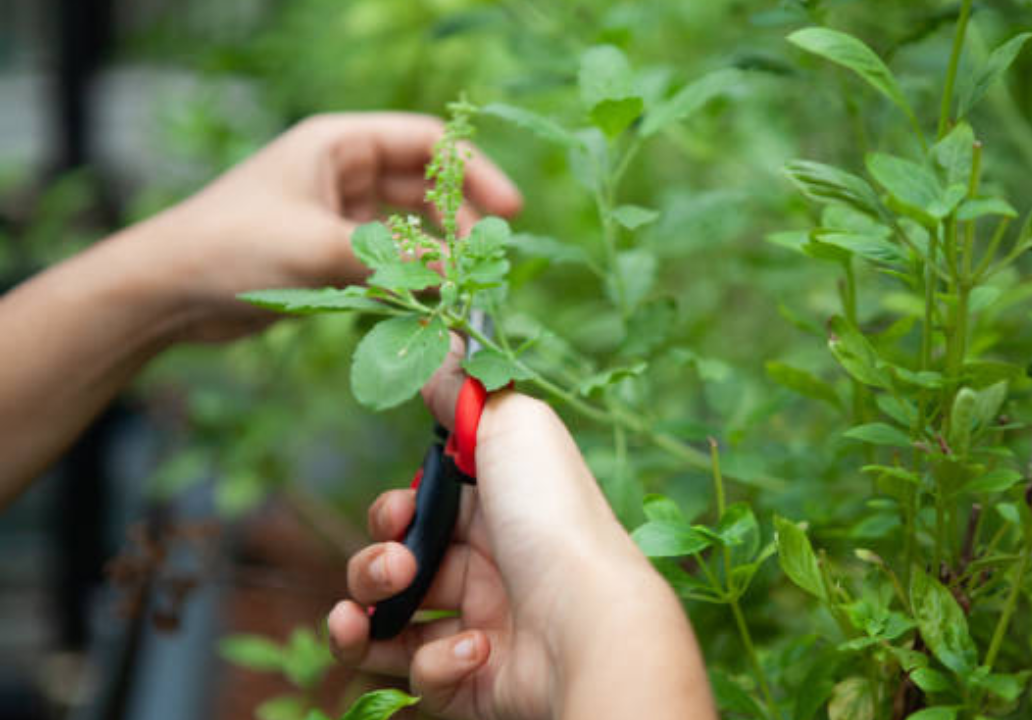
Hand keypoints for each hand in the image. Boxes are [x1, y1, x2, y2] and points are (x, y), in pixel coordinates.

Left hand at [121, 112, 520, 341]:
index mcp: (339, 144)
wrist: (167, 292)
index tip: (509, 211)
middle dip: (459, 222)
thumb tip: (458, 281)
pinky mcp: (330, 252)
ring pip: (409, 227)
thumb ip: (394, 263)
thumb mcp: (320, 249)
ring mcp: (337, 213)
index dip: (473, 172)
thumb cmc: (233, 249)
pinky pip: (388, 259)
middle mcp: (342, 172)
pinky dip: (410, 278)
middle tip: (485, 264)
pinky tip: (428, 304)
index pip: (425, 143)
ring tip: (461, 290)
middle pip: (424, 186)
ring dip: (437, 255)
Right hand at [327, 346, 715, 719]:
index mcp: (496, 512)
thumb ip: (467, 391)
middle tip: (401, 564)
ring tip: (371, 618)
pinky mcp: (476, 683)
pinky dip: (432, 665)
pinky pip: (422, 677)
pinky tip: (473, 649)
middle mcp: (488, 569)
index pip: (420, 511)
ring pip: (388, 626)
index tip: (403, 506)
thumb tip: (443, 343)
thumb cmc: (554, 518)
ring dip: (364, 616)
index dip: (394, 509)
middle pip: (395, 566)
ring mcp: (483, 627)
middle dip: (374, 561)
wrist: (588, 620)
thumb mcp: (512, 425)